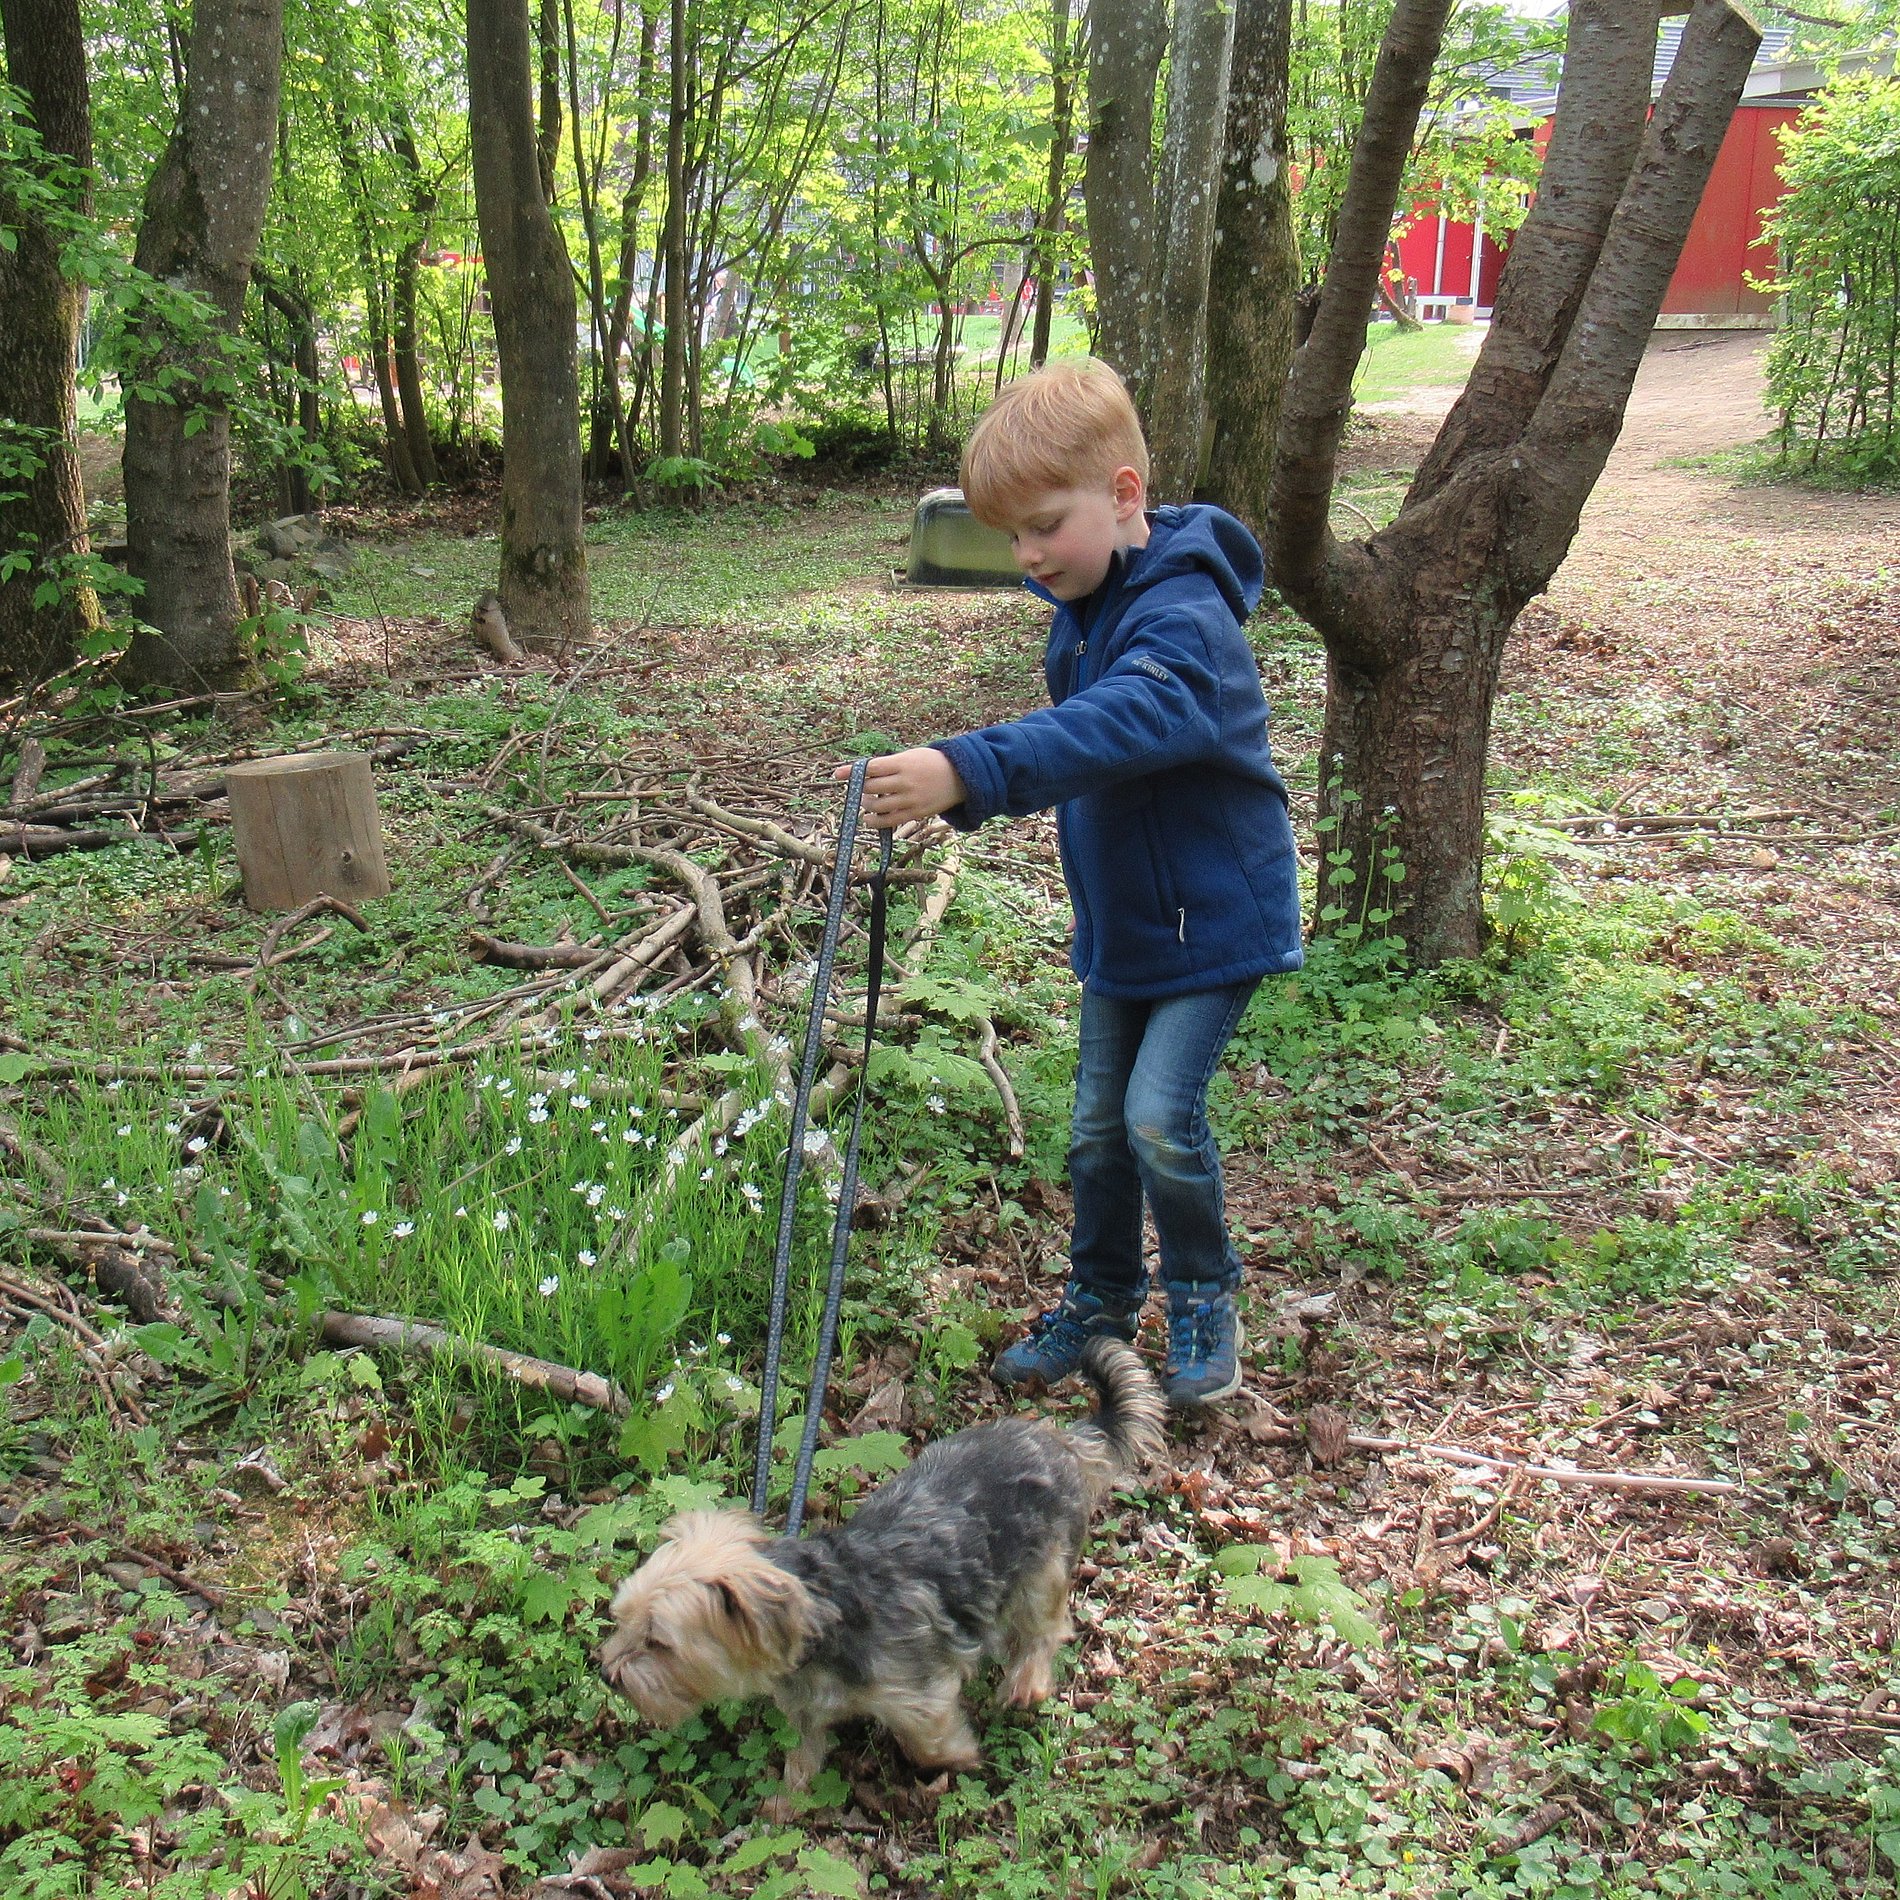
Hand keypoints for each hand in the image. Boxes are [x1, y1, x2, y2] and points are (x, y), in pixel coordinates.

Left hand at [835, 747, 964, 828]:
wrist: (960, 776)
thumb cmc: (930, 763)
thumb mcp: (910, 756)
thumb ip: (888, 765)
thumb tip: (861, 773)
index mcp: (903, 763)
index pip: (871, 768)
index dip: (852, 771)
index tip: (837, 774)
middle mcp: (905, 782)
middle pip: (871, 788)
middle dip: (859, 789)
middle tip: (857, 789)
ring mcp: (910, 799)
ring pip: (878, 806)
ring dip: (865, 805)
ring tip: (865, 802)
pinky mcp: (915, 813)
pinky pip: (890, 821)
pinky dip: (875, 821)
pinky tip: (868, 818)